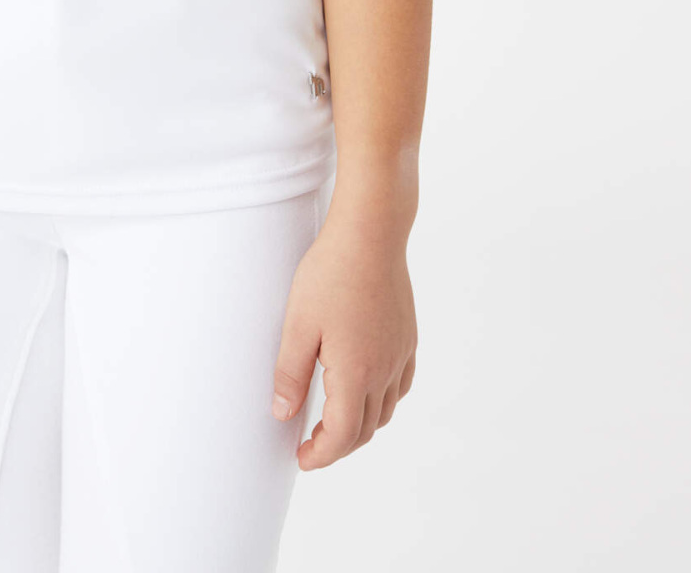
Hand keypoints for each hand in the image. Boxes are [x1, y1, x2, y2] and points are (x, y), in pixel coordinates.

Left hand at [270, 214, 417, 469]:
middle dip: (338, 445)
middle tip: (311, 444)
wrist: (371, 233)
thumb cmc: (331, 273)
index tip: (301, 457)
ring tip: (334, 420)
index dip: (321, 454)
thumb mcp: (298, 323)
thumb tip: (283, 414)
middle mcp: (384, 370)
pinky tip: (366, 389)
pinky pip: (400, 385)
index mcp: (356, 372)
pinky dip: (383, 400)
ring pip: (386, 410)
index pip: (342, 435)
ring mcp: (400, 353)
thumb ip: (290, 373)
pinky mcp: (407, 337)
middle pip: (366, 429)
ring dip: (361, 425)